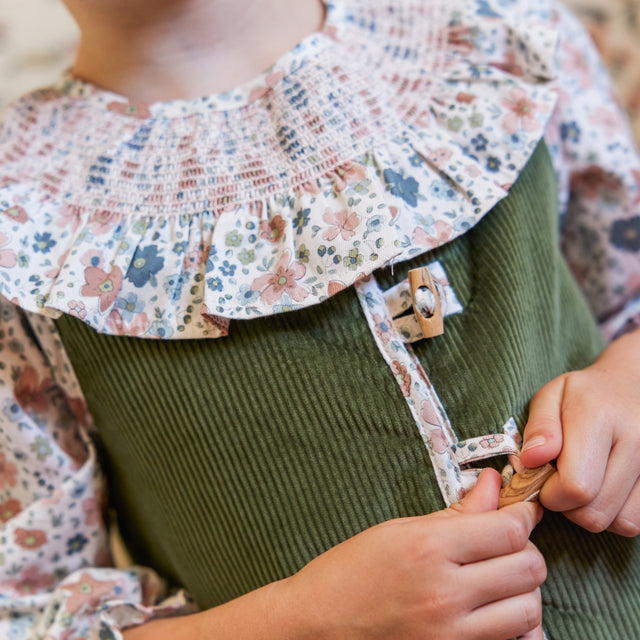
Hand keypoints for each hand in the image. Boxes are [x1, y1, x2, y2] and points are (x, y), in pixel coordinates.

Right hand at [281, 468, 545, 639]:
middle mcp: (445, 593)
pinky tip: (496, 613)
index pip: (508, 530)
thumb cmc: (349, 574)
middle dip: (525, 550)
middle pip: (528, 568)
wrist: (317, 627)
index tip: (520, 512)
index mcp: (428, 548)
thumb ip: (455, 512)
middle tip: (507, 544)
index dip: (522, 516)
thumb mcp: (398, 530)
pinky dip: (516, 627)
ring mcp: (451, 635)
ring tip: (499, 580)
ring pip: (529, 609)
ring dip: (523, 590)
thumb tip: (493, 485)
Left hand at [520, 328, 639, 535]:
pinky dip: (616, 513)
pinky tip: (604, 489)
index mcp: (600, 418)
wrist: (632, 385)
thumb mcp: (551, 396)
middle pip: (595, 512)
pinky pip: (637, 520)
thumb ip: (539, 427)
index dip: (550, 494)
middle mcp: (636, 442)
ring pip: (620, 522)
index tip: (541, 479)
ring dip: (593, 512)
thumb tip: (530, 461)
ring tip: (583, 484)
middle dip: (567, 506)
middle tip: (559, 482)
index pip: (575, 485)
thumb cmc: (584, 393)